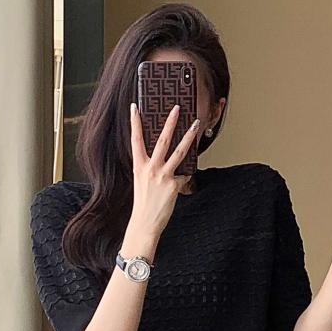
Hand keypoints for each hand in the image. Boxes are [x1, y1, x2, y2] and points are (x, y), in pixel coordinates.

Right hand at [128, 100, 201, 236]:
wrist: (145, 223)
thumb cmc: (144, 202)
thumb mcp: (142, 181)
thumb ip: (151, 167)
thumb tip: (165, 156)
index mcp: (139, 166)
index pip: (135, 139)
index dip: (135, 123)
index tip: (135, 107)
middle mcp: (150, 168)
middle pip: (162, 140)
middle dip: (170, 122)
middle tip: (177, 108)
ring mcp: (163, 176)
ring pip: (179, 152)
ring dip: (188, 137)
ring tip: (196, 124)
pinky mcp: (174, 185)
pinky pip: (185, 175)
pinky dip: (186, 176)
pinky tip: (183, 180)